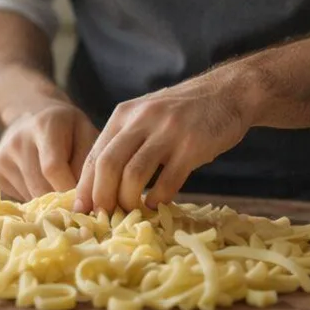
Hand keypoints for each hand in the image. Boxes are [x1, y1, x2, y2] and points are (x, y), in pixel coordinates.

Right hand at [0, 101, 98, 200]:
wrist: (31, 114)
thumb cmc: (67, 128)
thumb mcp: (86, 133)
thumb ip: (87, 163)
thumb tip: (82, 200)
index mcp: (44, 125)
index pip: (53, 168)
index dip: (69, 191)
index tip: (83, 201)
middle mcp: (17, 140)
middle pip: (40, 187)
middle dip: (61, 202)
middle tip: (75, 203)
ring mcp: (1, 157)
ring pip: (29, 198)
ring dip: (48, 203)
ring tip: (58, 188)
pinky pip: (18, 199)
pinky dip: (33, 200)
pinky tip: (40, 183)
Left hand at [74, 69, 253, 212]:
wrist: (226, 93)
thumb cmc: (182, 111)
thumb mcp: (145, 115)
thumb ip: (124, 141)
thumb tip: (99, 185)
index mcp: (124, 114)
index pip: (95, 154)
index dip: (86, 186)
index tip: (82, 210)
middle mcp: (142, 119)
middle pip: (108, 165)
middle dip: (102, 197)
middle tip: (104, 216)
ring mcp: (167, 132)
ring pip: (134, 174)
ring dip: (129, 200)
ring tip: (132, 212)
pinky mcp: (192, 146)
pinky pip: (168, 181)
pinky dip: (158, 198)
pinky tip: (156, 205)